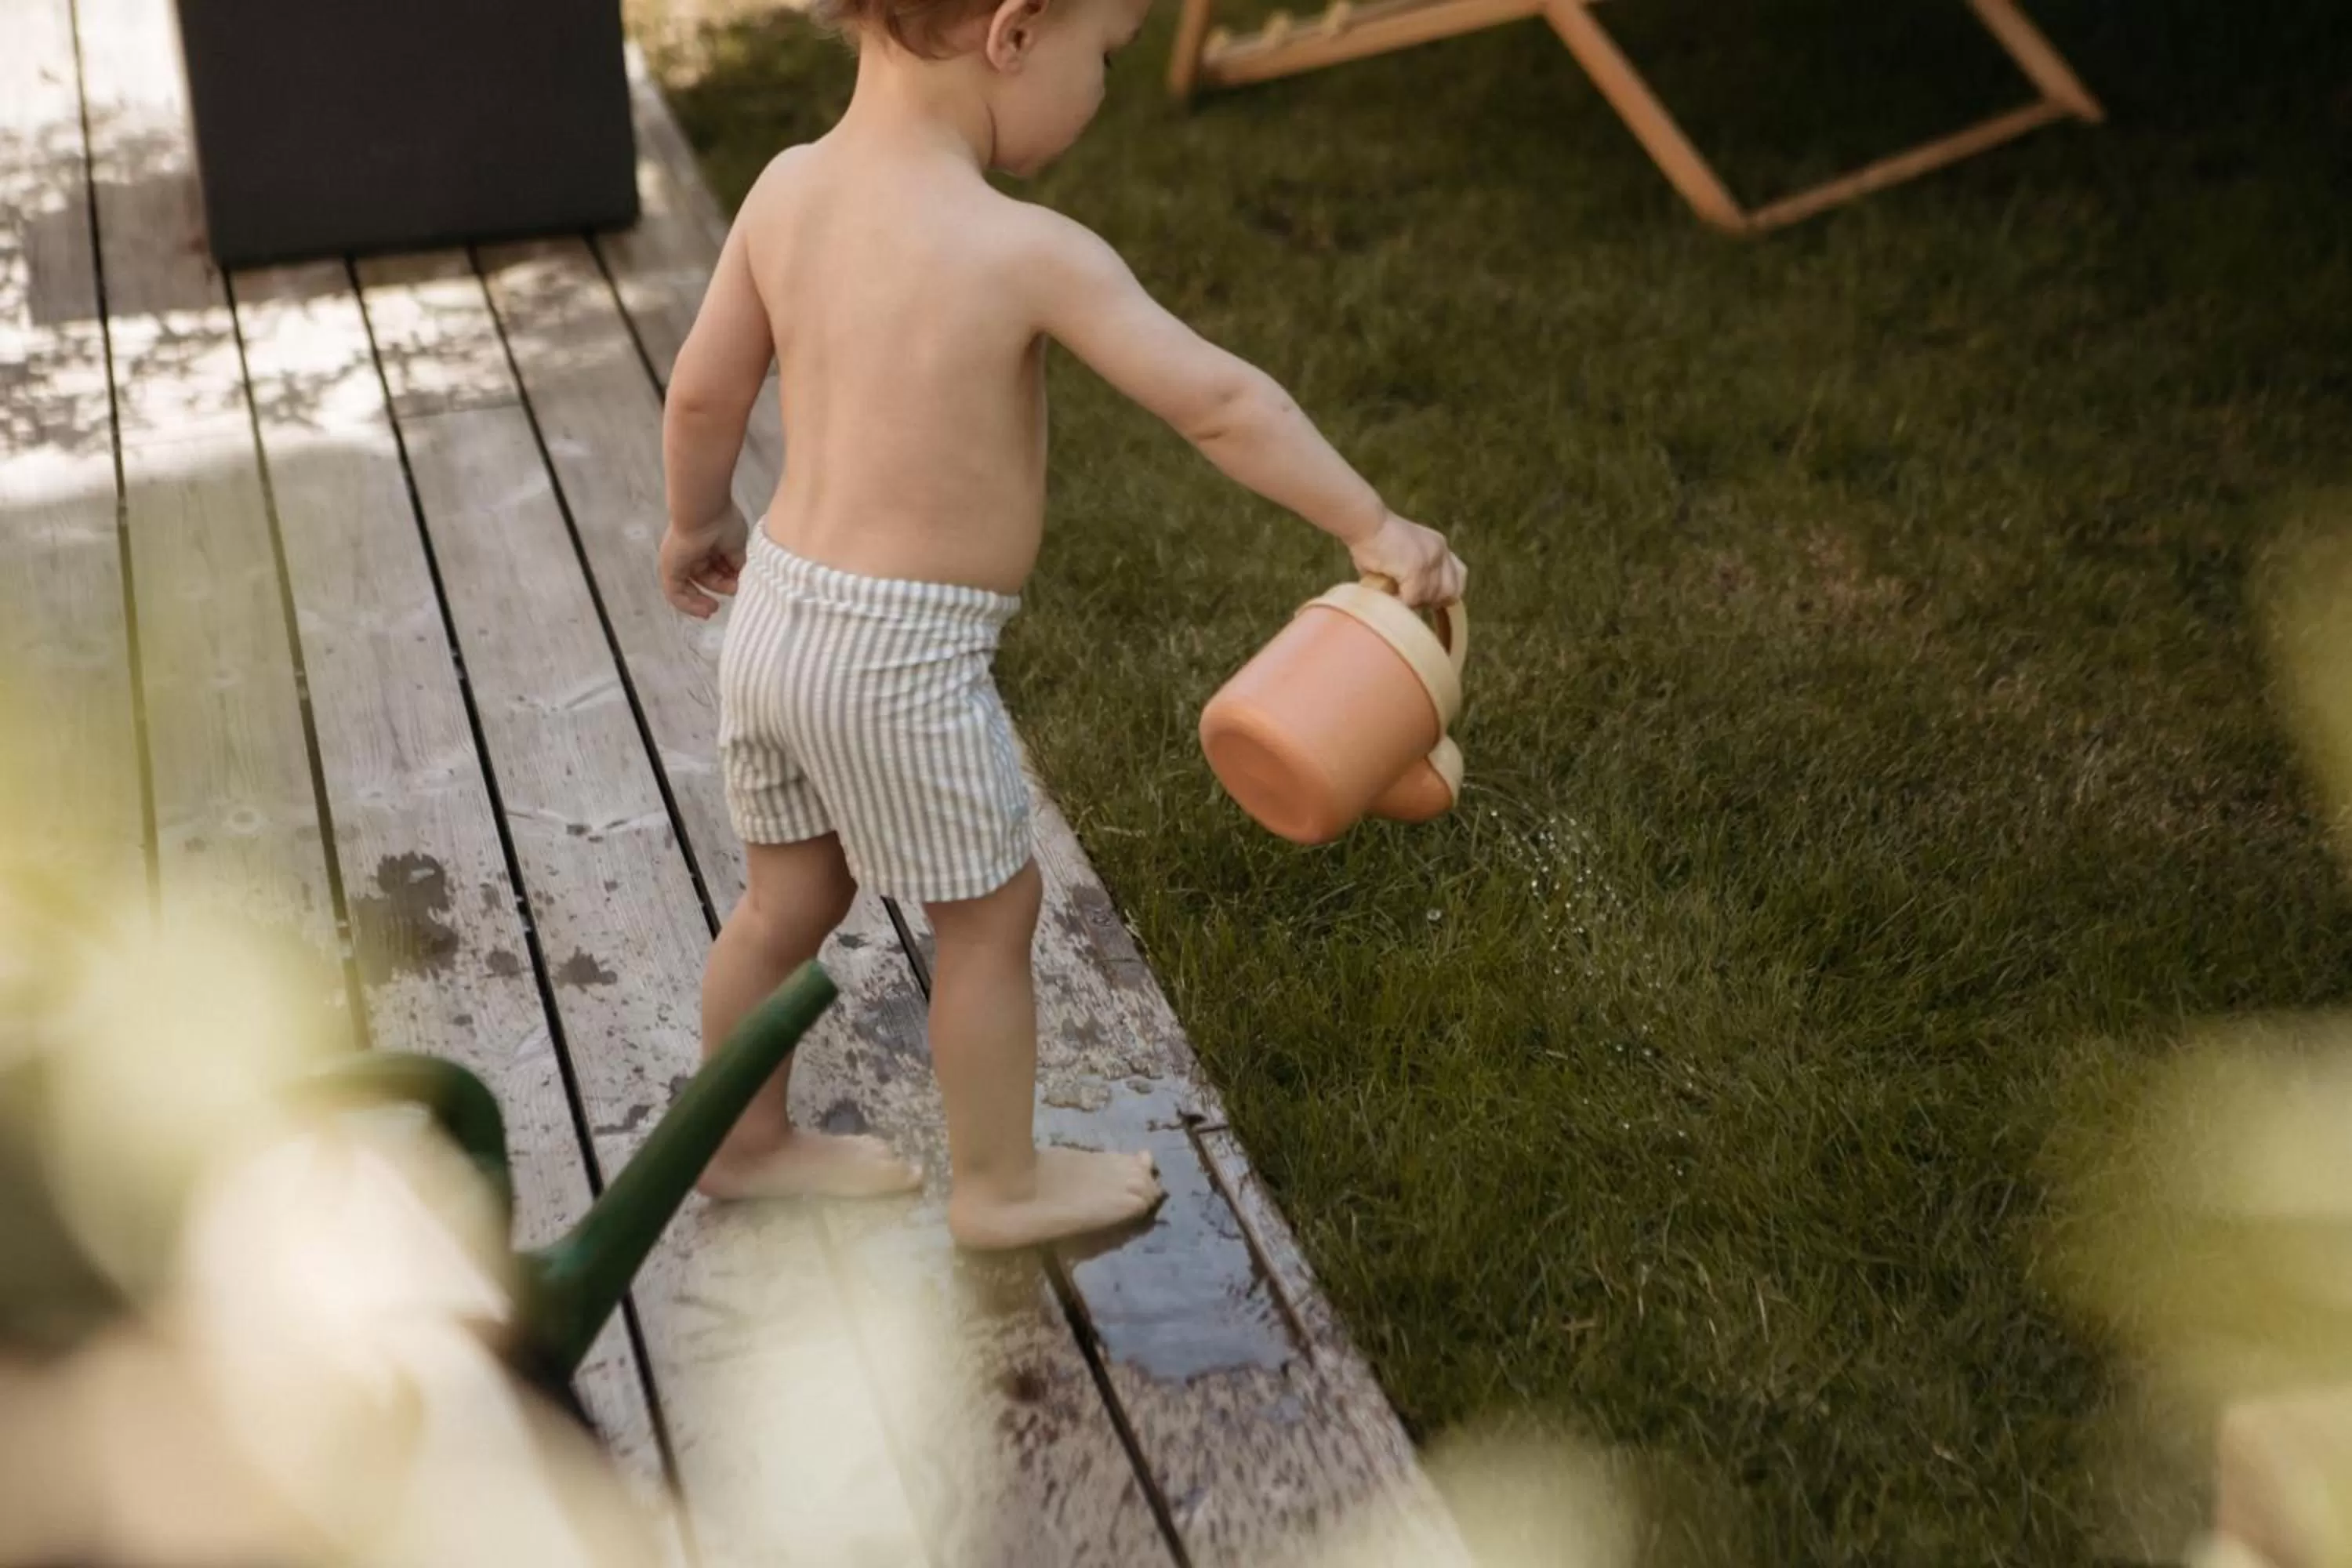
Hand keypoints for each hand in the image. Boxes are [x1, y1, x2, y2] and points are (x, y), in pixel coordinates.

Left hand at [660, 505, 749, 619]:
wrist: (704, 512)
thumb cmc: (723, 523)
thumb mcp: (737, 547)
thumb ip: (738, 564)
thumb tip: (741, 579)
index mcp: (707, 544)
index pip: (716, 567)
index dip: (727, 580)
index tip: (739, 587)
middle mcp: (691, 552)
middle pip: (702, 578)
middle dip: (716, 589)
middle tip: (729, 597)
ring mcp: (678, 561)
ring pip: (686, 588)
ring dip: (700, 602)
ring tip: (713, 610)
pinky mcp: (669, 569)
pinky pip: (675, 593)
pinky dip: (689, 605)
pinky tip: (704, 611)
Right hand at [1348, 512, 1465, 607]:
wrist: (1365, 524)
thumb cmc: (1371, 541)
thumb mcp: (1401, 557)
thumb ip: (1410, 575)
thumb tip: (1407, 600)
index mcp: (1439, 546)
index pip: (1459, 576)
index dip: (1444, 591)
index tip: (1426, 597)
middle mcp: (1440, 552)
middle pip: (1452, 591)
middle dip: (1432, 601)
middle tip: (1409, 598)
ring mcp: (1431, 560)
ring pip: (1431, 598)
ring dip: (1413, 602)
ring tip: (1395, 594)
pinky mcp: (1417, 569)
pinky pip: (1413, 598)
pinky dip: (1401, 602)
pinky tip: (1389, 595)